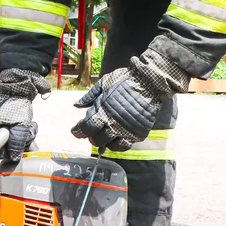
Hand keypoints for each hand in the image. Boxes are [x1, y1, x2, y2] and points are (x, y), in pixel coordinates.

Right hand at [0, 69, 50, 161]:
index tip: (20, 148)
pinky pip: (13, 128)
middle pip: (4, 145)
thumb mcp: (20, 126)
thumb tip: (13, 157)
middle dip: (19, 142)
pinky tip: (29, 123)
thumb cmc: (18, 105)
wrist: (20, 85)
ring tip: (31, 126)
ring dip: (23, 135)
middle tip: (29, 135)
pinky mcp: (4, 117)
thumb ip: (16, 143)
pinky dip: (22, 128)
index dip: (9, 152)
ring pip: (10, 137)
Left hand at [71, 50, 188, 150]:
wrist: (149, 82)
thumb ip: (90, 96)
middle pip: (96, 139)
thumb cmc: (125, 80)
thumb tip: (76, 105)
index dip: (78, 131)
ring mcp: (127, 130)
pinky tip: (114, 140)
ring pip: (109, 146)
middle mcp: (114, 123)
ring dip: (103, 143)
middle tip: (90, 132)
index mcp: (103, 110)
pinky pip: (125, 146)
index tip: (75, 130)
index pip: (86, 128)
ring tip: (102, 137)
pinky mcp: (138, 133)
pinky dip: (117, 145)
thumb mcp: (104, 83)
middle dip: (90, 137)